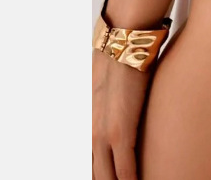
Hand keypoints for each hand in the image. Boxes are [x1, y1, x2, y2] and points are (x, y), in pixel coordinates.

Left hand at [92, 48, 151, 179]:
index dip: (96, 174)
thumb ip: (105, 106)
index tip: (106, 176)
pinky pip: (125, 169)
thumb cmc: (119, 60)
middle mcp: (89, 134)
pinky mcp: (121, 133)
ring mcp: (102, 136)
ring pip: (106, 177)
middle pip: (94, 174)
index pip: (88, 163)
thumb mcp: (104, 87)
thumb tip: (116, 107)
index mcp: (85, 125)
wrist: (124, 44)